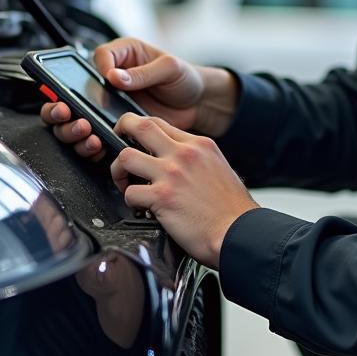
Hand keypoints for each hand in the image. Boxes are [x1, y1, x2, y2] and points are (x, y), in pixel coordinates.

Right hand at [40, 36, 239, 160]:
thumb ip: (142, 73)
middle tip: (67, 112)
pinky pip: (95, 136)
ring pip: (77, 117)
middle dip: (63, 104)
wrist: (199, 106)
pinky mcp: (117, 126)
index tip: (106, 81)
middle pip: (72, 91)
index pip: (97, 57)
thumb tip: (115, 76)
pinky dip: (91, 143)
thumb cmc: (186, 78)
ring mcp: (111, 105)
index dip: (96, 70)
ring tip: (84, 130)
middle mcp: (111, 80)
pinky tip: (95, 145)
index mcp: (122, 56)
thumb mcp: (169, 68)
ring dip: (73, 127)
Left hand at [109, 113, 258, 268]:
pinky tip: (140, 208)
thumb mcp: (219, 168)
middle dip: (119, 131)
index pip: (158, 122)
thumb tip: (178, 162)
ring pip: (125, 157)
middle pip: (138, 125)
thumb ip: (197, 160)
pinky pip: (130, 193)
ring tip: (126, 183)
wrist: (240, 233)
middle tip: (116, 147)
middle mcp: (184, 154)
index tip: (134, 140)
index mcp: (199, 144)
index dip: (139, 129)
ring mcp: (172, 174)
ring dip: (119, 171)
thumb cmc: (233, 210)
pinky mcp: (162, 198)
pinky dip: (130, 202)